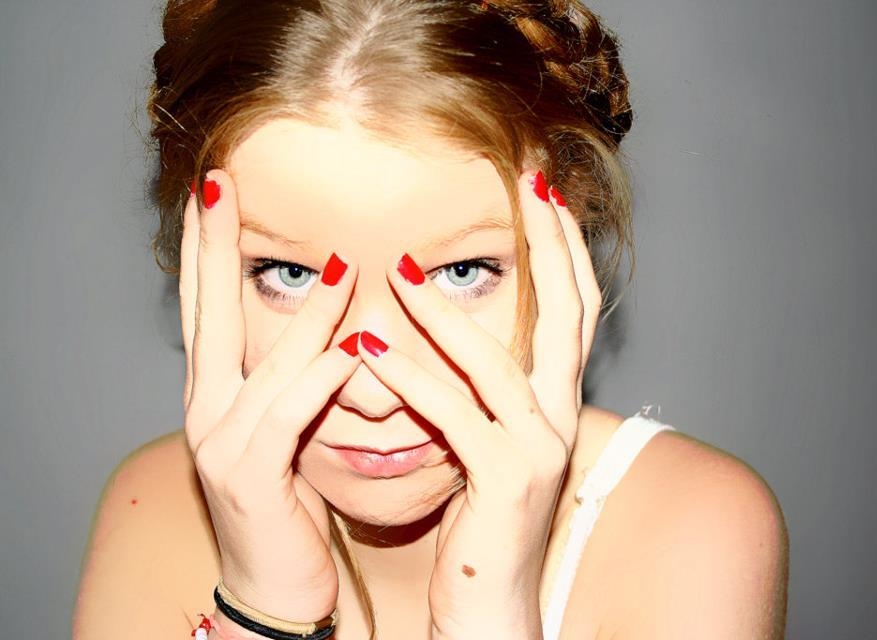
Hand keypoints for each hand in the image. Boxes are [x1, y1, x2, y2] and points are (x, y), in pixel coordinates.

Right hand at [179, 170, 358, 622]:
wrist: (274, 585)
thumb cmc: (288, 504)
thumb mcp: (288, 430)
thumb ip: (298, 379)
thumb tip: (335, 331)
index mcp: (216, 394)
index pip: (207, 306)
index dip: (208, 248)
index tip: (215, 192)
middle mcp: (207, 409)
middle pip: (208, 313)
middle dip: (215, 247)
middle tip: (220, 186)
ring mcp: (221, 442)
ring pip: (264, 361)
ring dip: (305, 312)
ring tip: (342, 264)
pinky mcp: (251, 476)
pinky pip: (289, 415)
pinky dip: (321, 378)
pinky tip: (352, 348)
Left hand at [357, 171, 601, 637]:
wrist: (490, 605)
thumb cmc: (479, 521)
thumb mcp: (486, 440)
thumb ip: (479, 388)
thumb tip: (449, 332)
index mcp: (557, 403)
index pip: (574, 309)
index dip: (565, 247)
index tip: (544, 190)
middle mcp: (562, 418)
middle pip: (566, 314)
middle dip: (550, 243)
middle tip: (528, 180)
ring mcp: (539, 450)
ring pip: (496, 364)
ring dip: (445, 311)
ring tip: (398, 266)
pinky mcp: (505, 482)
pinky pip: (453, 416)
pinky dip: (412, 378)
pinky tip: (373, 346)